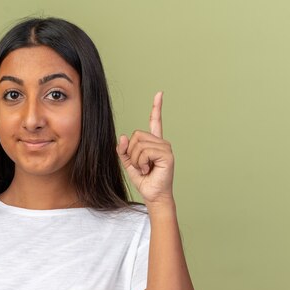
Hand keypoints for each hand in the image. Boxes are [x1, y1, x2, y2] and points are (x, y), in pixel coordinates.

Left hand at [116, 91, 174, 206]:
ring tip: (145, 169)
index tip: (159, 93)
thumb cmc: (144, 180)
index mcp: (153, 143)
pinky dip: (141, 163)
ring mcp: (165, 147)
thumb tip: (123, 136)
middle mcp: (161, 142)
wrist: (153, 195)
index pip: (155, 122)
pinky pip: (145, 152)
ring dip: (137, 160)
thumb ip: (124, 150)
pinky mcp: (167, 154)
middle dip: (132, 152)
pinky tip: (149, 169)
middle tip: (141, 166)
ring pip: (139, 144)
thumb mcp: (128, 163)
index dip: (156, 108)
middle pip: (136, 135)